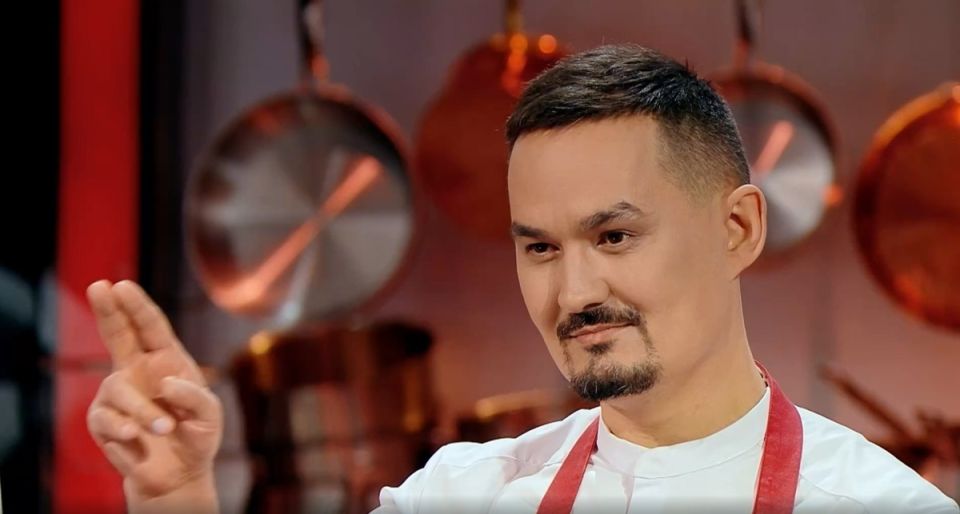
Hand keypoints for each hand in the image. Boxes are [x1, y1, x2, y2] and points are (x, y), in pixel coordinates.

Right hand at [85, 280, 222, 502]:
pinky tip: (136, 440)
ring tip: (166, 429)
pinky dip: (126, 429)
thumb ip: (194, 395)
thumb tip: (165, 382)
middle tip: (98, 286)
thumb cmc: (197, 436)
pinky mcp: (103, 420)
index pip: (151, 327)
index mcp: (167, 360)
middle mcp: (138, 370)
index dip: (137, 306)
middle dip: (108, 310)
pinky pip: (107, 418)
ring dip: (144, 412)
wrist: (177, 474)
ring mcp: (118, 393)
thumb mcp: (209, 414)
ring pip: (119, 390)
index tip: (123, 286)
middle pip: (118, 333)